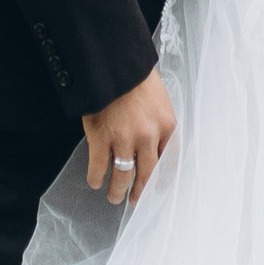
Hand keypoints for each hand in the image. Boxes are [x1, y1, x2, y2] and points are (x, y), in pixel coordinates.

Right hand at [84, 67, 174, 207]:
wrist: (113, 64)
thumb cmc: (137, 79)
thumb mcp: (160, 100)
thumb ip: (160, 125)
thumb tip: (157, 147)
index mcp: (167, 126)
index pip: (168, 161)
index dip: (160, 179)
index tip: (155, 188)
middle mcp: (148, 137)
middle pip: (146, 174)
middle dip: (140, 191)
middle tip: (134, 200)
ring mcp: (124, 140)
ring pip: (123, 176)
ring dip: (118, 190)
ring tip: (114, 197)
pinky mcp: (101, 138)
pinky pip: (99, 167)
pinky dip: (96, 178)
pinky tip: (95, 181)